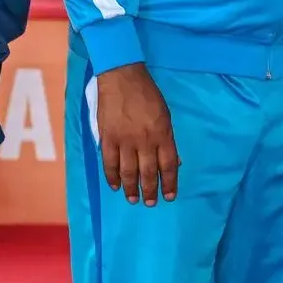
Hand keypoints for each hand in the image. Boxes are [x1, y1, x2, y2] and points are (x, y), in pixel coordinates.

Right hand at [94, 62, 179, 204]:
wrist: (122, 78)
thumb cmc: (148, 95)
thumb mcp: (166, 116)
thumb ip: (168, 139)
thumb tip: (175, 162)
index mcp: (162, 134)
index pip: (168, 165)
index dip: (169, 183)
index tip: (169, 196)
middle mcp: (145, 141)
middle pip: (148, 172)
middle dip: (150, 190)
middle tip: (150, 203)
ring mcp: (124, 140)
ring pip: (128, 171)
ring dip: (131, 188)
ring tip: (134, 199)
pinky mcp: (108, 138)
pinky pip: (109, 163)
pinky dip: (112, 177)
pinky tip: (115, 186)